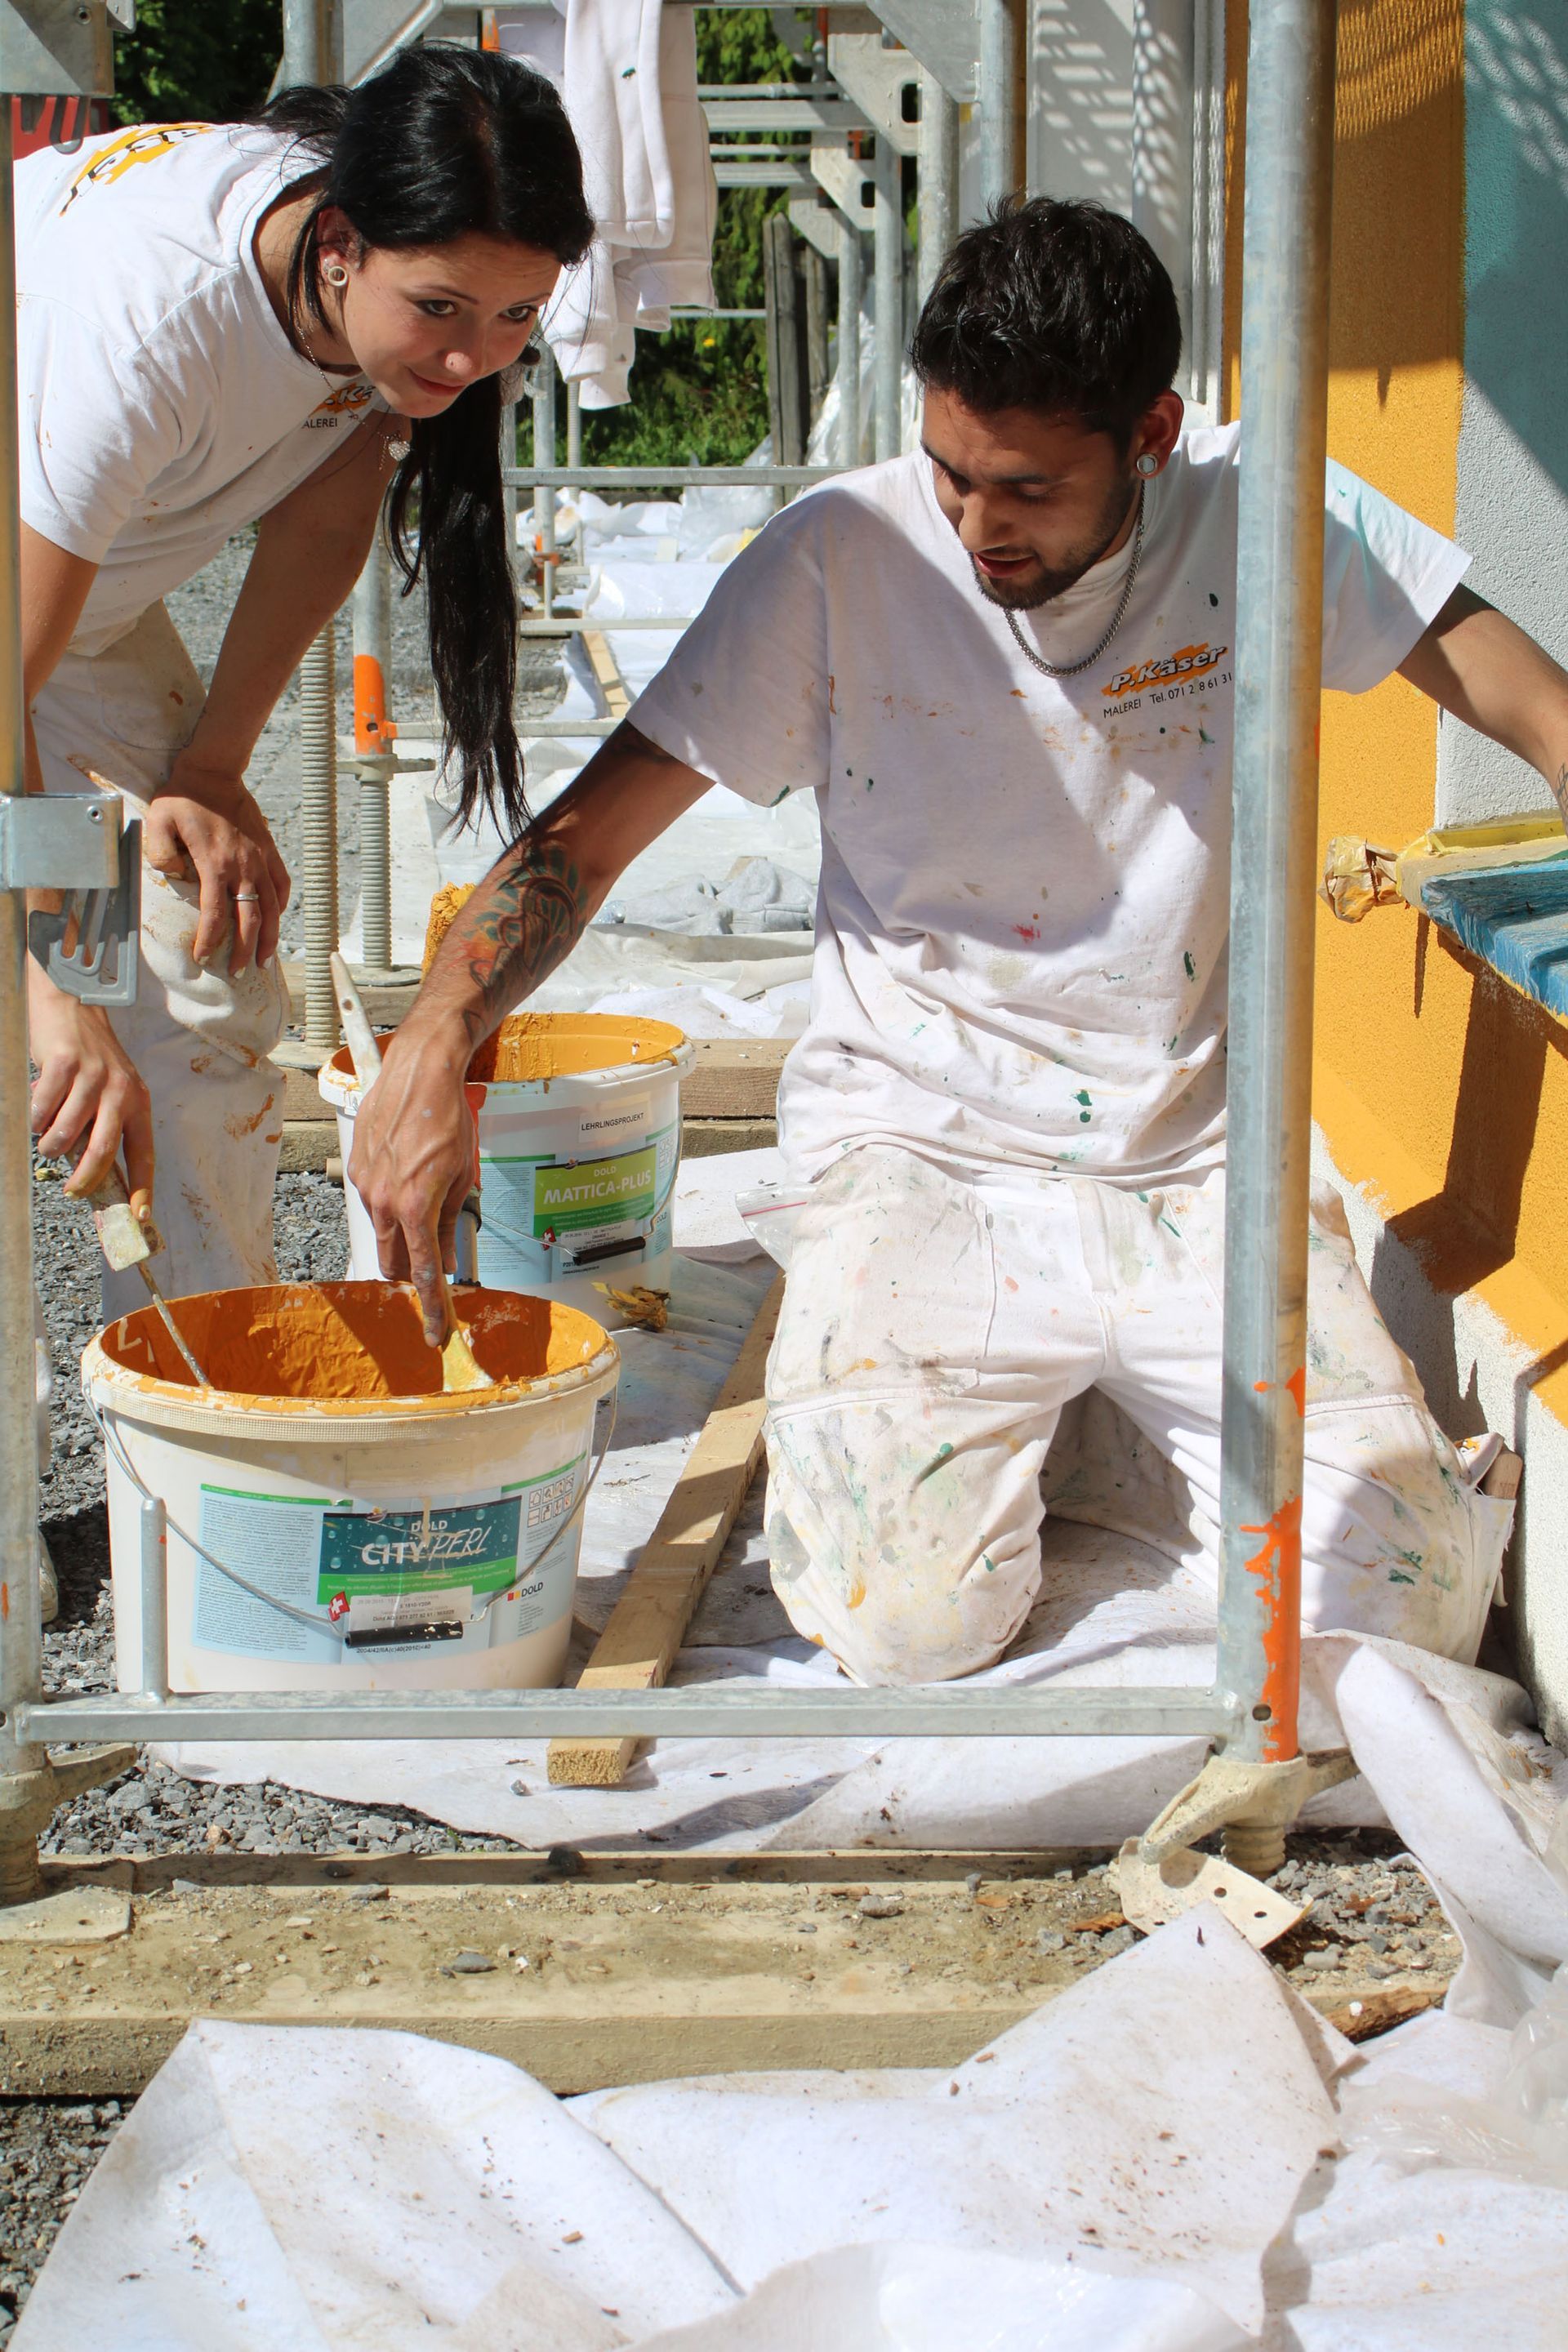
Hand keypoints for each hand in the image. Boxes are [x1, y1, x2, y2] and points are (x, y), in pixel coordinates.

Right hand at [27, 963, 153, 1208]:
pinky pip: (44, 1109)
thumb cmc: (89, 1058)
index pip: (143, 1154)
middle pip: (105, 1150)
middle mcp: (121, 1090)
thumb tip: (93, 1176)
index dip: (143, 1188)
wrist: (72, 1006)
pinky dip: (36, 1120)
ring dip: (53, 1148)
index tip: (139, 1217)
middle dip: (87, 1180)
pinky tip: (37, 1117)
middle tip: (73, 1192)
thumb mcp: (112, 1090)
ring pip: (69, 1133)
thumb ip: (106, 1125)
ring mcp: (93, 1076)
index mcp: (138, 1102)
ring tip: (47, 1146)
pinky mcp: (64, 1064)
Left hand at [146, 756, 289, 972]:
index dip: (210, 941)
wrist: (213, 772)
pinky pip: (281, 884)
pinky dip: (281, 906)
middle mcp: (242, 867)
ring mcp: (259, 859)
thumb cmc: (182, 797)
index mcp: (214, 864)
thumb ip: (160, 852)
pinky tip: (277, 921)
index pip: (215, 915)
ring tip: (266, 960)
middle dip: (245, 951)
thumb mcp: (158, 821)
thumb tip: (173, 876)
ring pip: (271, 908)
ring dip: (270, 937)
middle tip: (238, 972)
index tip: (203, 958)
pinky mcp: (268, 850)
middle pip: (249, 920)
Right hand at [347, 1012, 478, 1344]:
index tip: (433, 1333)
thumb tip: (445, 1255)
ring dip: (402, 1235)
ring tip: (424, 1207)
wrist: (419, 1068)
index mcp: (414, 1206)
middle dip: (411, 1275)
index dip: (429, 1308)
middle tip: (433, 1275)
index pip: (422, 1272)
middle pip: (393, 1261)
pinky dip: (390, 1203)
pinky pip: (373, 1200)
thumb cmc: (448, 1116)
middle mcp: (382, 1200)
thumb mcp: (462, 1173)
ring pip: (383, 1230)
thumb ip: (450, 1217)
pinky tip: (407, 1176)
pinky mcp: (355, 1166)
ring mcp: (364, 1183)